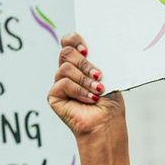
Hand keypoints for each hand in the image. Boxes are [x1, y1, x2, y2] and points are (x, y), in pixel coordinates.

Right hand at [47, 33, 129, 164]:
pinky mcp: (54, 96)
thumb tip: (93, 47)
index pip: (69, 42)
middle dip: (84, 63)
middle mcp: (67, 71)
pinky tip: (90, 99)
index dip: (74, 40)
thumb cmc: (110, 102)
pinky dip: (79, 90)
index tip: (87, 49)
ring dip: (85, 79)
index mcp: (80, 63)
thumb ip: (98, 59)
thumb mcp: (109, 75)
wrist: (106, 125)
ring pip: (65, 67)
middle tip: (98, 75)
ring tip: (98, 90)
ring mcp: (59, 83)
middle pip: (66, 52)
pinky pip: (63, 83)